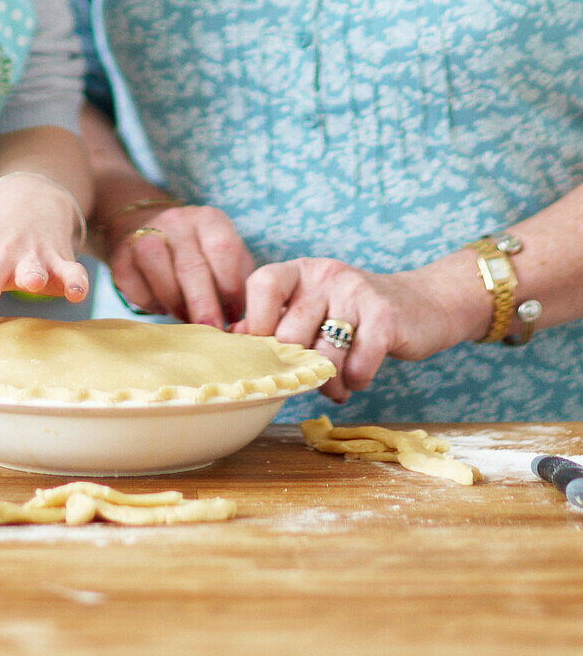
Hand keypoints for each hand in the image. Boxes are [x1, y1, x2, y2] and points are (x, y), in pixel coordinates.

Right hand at [103, 204, 254, 327]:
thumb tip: (244, 322)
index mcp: (209, 219)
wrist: (148, 230)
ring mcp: (145, 234)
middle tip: (212, 330)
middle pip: (190, 264)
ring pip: (155, 266)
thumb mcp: (224, 258)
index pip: (224, 249)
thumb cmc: (198, 255)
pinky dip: (148, 301)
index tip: (235, 315)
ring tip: (185, 317)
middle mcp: (177, 221)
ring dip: (173, 300)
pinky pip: (132, 281)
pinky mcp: (120, 254)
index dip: (230, 286)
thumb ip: (237, 282)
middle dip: (203, 303)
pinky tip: (161, 305)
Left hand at [234, 256, 489, 402]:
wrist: (424, 304)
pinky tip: (360, 376)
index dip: (256, 323)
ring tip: (336, 385)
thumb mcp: (310, 308)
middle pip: (290, 334)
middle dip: (297, 367)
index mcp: (299, 270)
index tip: (266, 351)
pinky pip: (356, 365)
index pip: (262, 285)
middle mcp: (326, 273)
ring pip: (323, 355)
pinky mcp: (386, 316)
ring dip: (328, 383)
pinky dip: (356, 380)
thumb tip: (232, 340)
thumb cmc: (352, 315)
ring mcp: (356, 291)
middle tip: (309, 377)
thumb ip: (273, 321)